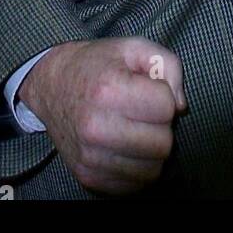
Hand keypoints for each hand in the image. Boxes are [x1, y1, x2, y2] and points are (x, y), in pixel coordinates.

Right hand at [18, 37, 186, 195]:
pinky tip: (126, 146)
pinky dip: (137, 166)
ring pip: (153, 169)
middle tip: (144, 112)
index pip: (166, 107)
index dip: (164, 95)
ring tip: (135, 129)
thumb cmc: (97, 65)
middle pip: (163, 144)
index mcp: (108, 90)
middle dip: (160, 126)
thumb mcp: (133, 48)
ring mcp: (91, 158)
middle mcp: (96, 128)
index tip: (148, 89)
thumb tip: (180, 107)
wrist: (52, 86)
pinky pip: (135, 184)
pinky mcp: (88, 177)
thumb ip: (167, 65)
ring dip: (151, 149)